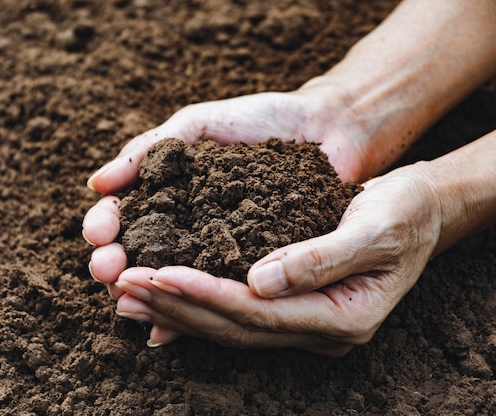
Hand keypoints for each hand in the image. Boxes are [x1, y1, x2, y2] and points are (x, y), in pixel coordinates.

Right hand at [83, 90, 373, 297]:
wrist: (323, 129)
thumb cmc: (258, 119)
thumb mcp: (198, 125)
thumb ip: (150, 149)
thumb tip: (97, 183)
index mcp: (165, 193)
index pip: (121, 215)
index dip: (104, 226)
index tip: (99, 234)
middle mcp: (183, 227)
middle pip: (136, 254)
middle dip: (114, 265)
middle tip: (107, 271)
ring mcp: (212, 252)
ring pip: (168, 282)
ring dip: (143, 295)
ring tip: (127, 301)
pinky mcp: (246, 270)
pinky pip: (214, 296)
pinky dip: (189, 314)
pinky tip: (166, 331)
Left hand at [113, 163, 441, 354]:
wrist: (420, 211)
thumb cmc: (403, 212)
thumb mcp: (374, 227)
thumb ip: (319, 259)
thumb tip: (258, 281)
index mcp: (341, 316)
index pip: (256, 312)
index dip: (202, 294)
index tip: (156, 273)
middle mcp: (319, 329)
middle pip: (233, 325)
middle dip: (174, 306)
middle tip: (121, 286)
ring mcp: (305, 323)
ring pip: (228, 324)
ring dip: (175, 310)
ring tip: (127, 294)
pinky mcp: (290, 306)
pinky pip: (235, 313)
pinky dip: (195, 304)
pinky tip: (161, 296)